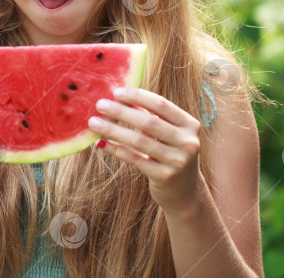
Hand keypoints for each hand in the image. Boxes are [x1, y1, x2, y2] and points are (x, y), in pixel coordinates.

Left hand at [88, 88, 202, 213]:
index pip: (161, 104)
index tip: (116, 92)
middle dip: (121, 111)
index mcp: (190, 124)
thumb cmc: (170, 153)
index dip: (137, 96)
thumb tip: (120, 96)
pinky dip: (115, 149)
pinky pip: (134, 159)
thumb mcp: (168, 133)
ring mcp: (177, 161)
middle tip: (100, 104)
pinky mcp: (164, 177)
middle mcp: (187, 142)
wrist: (185, 192)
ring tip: (94, 122)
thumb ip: (150, 115)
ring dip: (113, 130)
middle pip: (148, 122)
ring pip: (139, 140)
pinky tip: (100, 142)